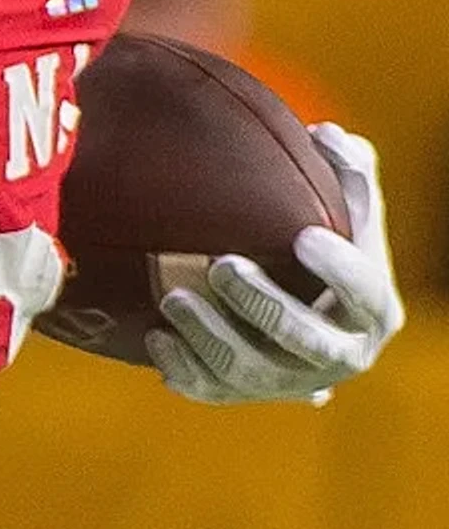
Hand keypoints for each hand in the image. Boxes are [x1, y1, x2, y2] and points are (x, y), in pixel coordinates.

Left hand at [146, 124, 404, 404]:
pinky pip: (208, 390)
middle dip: (264, 304)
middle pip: (306, 341)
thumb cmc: (317, 252)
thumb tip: (326, 134)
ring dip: (209, 334)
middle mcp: (338, 355)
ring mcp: (288, 381)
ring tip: (172, 296)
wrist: (289, 315)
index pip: (366, 294)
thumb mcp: (343, 214)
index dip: (339, 269)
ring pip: (249, 370)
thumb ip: (346, 173)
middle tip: (221, 263)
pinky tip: (155, 336)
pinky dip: (181, 367)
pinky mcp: (240, 394)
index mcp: (373, 311)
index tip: (301, 235)